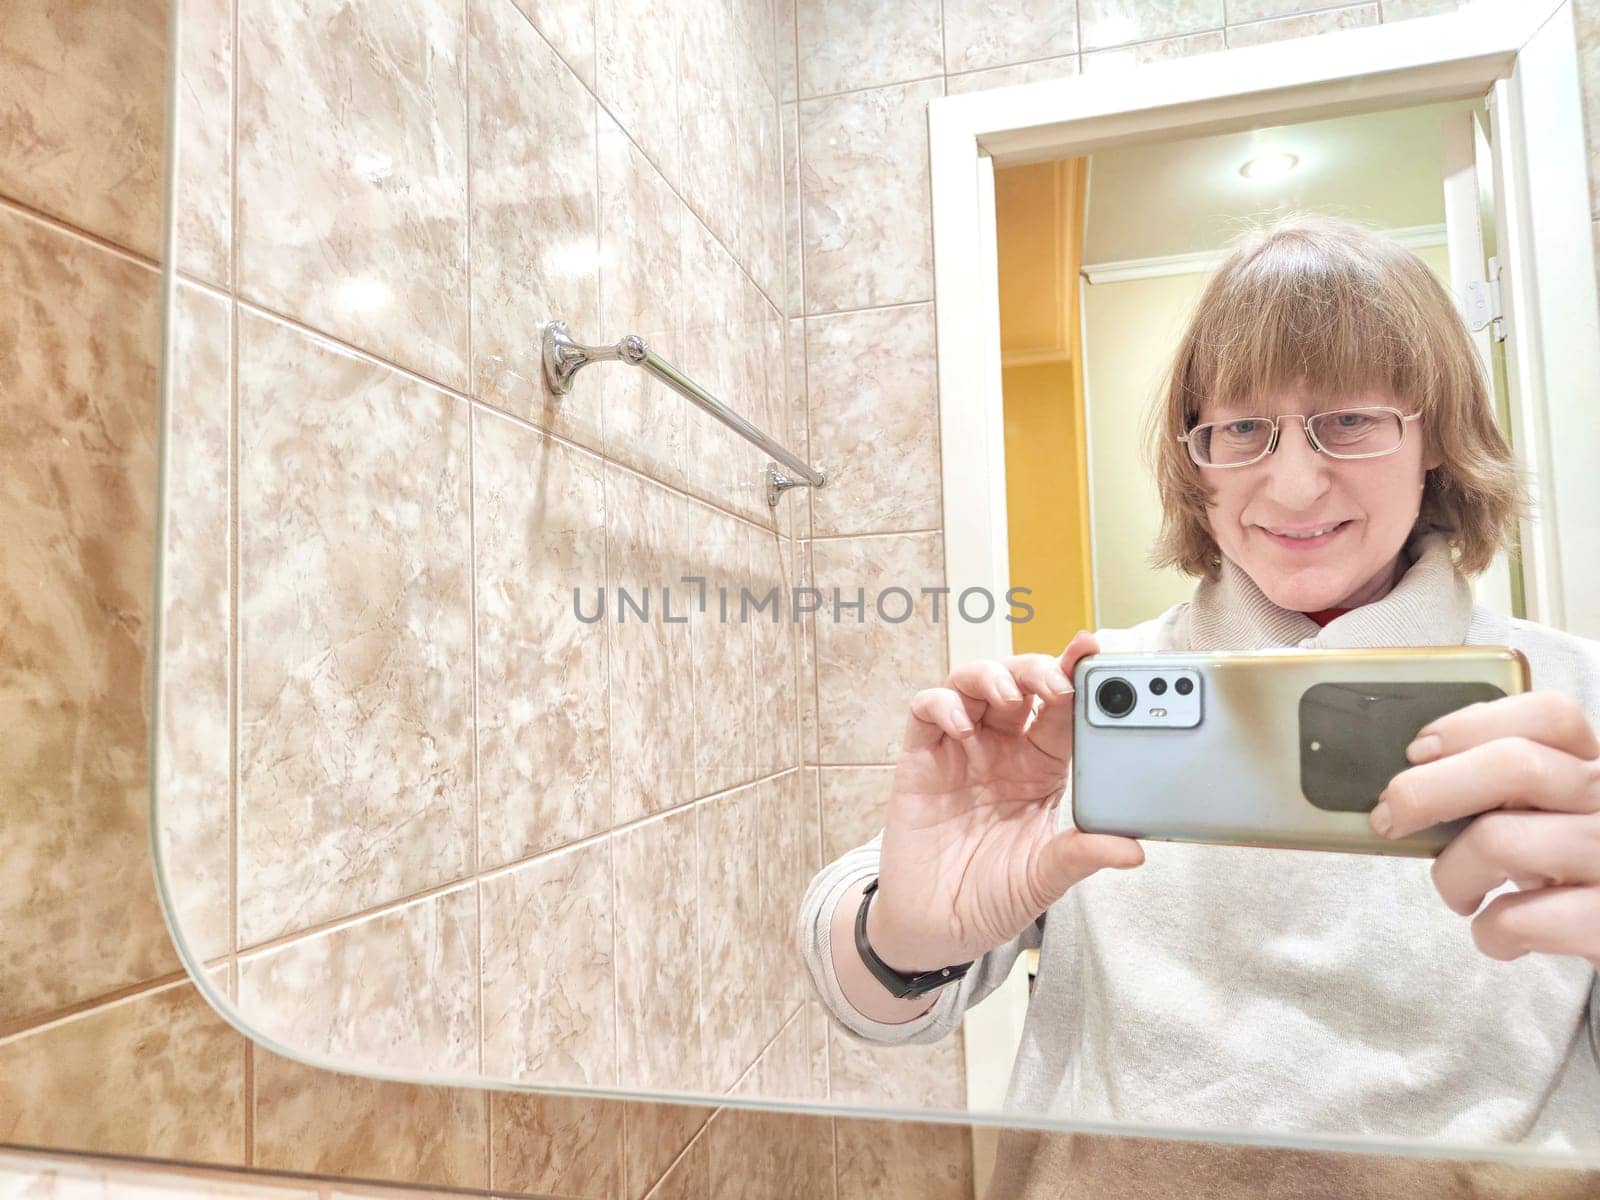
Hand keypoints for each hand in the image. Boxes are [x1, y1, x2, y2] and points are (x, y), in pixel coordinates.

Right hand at [865, 631, 1144, 972]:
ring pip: (973, 683)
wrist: (935, 928)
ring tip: (1011, 696)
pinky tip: (962, 726)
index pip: (1065, 710)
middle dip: (1039, 669)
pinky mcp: (920, 758)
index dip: (1080, 678)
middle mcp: (1002, 749)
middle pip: (1021, 682)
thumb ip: (1082, 855)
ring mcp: (959, 749)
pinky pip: (926, 710)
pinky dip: (944, 705)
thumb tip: (1133, 849)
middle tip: (1058, 681)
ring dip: (993, 675)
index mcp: (1042, 768)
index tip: (1096, 656)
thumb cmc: (992, 897)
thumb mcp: (1044, 879)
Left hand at [1370, 691, 1599, 968]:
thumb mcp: (1550, 817)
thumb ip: (1507, 786)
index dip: (1473, 726)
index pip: (1553, 716)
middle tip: (1389, 819)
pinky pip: (1517, 918)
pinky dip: (1488, 931)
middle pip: (1516, 766)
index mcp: (1597, 769)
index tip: (1417, 751)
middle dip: (1427, 790)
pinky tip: (1496, 932)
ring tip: (1460, 893)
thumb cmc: (1568, 872)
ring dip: (1452, 874)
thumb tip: (1412, 773)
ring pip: (1501, 842)